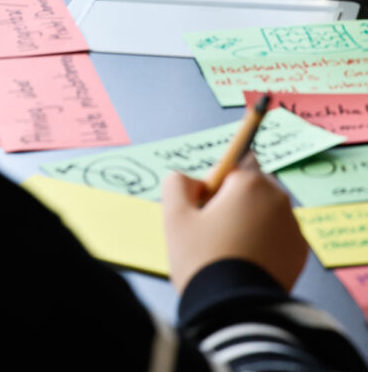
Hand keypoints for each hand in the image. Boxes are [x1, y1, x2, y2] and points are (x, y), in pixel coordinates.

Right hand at [162, 162, 307, 294]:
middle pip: (251, 187)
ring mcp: (294, 228)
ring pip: (265, 212)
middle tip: (213, 232)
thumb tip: (191, 182)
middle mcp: (279, 199)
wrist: (234, 313)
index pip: (233, 163)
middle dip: (233, 201)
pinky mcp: (300, 254)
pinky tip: (245, 263)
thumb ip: (177, 183)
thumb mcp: (175, 216)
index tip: (204, 209)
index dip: (214, 184)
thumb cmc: (203, 260)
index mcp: (251, 183)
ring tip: (229, 252)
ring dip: (249, 222)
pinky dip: (264, 243)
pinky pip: (277, 236)